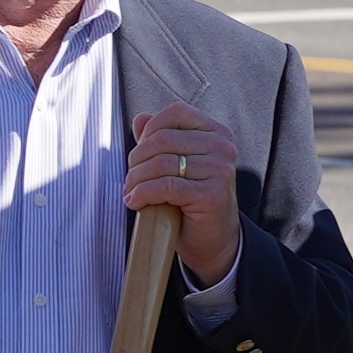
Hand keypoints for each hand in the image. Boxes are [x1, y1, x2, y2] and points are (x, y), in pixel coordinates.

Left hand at [120, 100, 240, 255]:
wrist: (213, 239)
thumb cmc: (192, 201)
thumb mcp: (177, 164)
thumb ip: (160, 140)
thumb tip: (140, 119)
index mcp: (216, 133)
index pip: (175, 113)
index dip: (149, 130)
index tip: (139, 154)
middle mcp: (222, 148)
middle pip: (162, 139)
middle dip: (136, 160)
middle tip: (130, 179)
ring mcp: (220, 170)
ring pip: (160, 164)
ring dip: (135, 180)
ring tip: (131, 192)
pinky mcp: (212, 194)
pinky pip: (165, 186)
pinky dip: (142, 194)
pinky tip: (135, 202)